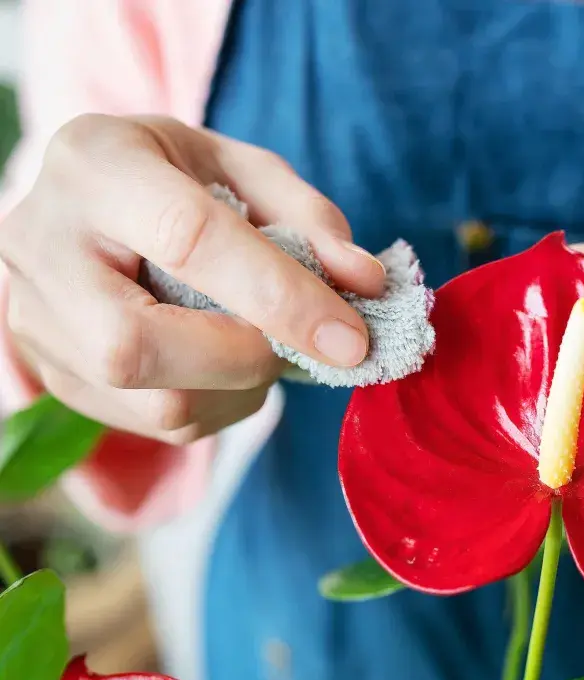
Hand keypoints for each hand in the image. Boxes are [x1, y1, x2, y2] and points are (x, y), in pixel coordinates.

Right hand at [0, 114, 384, 442]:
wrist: (90, 205)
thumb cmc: (177, 180)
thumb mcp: (245, 171)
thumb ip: (308, 219)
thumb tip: (366, 282)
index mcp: (96, 166)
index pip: (189, 240)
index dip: (280, 297)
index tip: (351, 337)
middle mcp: (42, 245)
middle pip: (140, 346)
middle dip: (248, 356)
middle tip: (300, 343)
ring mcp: (35, 319)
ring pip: (154, 403)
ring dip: (240, 388)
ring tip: (261, 342)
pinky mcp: (52, 374)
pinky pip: (155, 426)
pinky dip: (219, 404)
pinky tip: (226, 363)